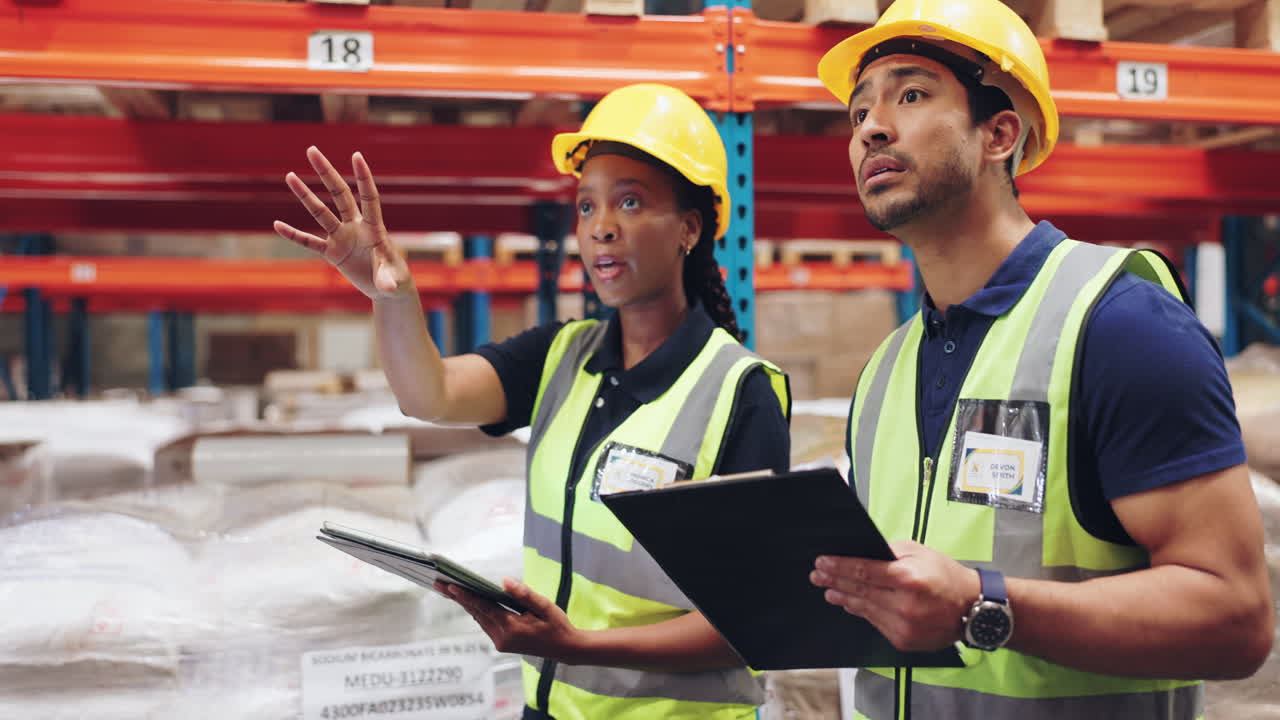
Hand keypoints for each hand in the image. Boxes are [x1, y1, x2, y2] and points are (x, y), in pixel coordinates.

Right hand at [273, 146, 412, 300]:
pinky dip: (294, 235)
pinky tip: (277, 225)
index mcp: (375, 228)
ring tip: (289, 175)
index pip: (369, 198)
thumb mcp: (393, 281)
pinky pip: (310, 242)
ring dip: (305, 196)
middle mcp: (356, 227)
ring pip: (321, 213)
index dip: (363, 178)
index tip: (356, 155)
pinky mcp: (333, 253)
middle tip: (312, 150)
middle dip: (326, 173)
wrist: (387, 288)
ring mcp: (342, 238)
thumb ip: (388, 281)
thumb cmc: (395, 279)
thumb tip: (386, 288)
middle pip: (339, 195)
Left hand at [436, 579, 584, 662]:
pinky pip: (485, 624)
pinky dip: (476, 611)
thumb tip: (504, 581)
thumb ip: (524, 593)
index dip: (466, 596)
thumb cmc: (556, 624)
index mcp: (512, 628)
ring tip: (448, 589)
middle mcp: (502, 638)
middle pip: (476, 613)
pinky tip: (469, 601)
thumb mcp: (544, 605)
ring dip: (465, 604)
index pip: (484, 607)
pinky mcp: (502, 644)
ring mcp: (501, 643)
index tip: (450, 586)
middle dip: (458, 598)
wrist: (565, 648)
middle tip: (438, 584)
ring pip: (479, 619)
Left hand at [809, 540, 980, 651]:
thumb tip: (863, 552)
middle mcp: (904, 604)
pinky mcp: (903, 640)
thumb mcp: (920, 552)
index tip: (822, 563)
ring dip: (844, 598)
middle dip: (834, 581)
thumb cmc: (946, 576)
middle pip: (859, 591)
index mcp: (908, 578)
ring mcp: (903, 626)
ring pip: (864, 609)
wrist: (972, 607)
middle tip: (817, 576)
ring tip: (829, 591)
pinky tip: (852, 604)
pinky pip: (875, 623)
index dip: (839, 567)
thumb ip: (890, 552)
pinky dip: (863, 612)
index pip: (863, 571)